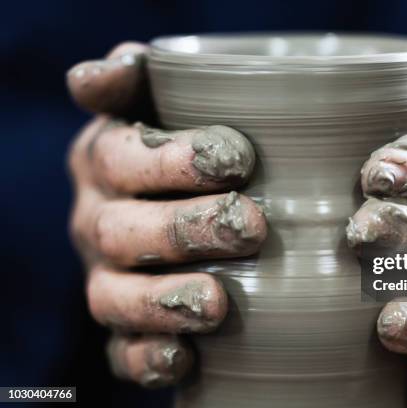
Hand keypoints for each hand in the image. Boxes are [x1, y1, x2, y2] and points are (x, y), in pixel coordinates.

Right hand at [67, 43, 266, 386]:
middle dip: (185, 230)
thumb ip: (134, 79)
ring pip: (116, 298)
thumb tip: (100, 73)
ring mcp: (107, 279)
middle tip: (250, 227)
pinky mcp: (126, 328)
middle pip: (123, 231)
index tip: (238, 160)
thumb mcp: (158, 102)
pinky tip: (184, 359)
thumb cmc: (183, 147)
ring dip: (164, 301)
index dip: (173, 161)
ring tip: (218, 304)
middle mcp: (97, 222)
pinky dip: (149, 359)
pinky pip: (122, 353)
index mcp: (105, 162)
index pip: (122, 158)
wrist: (182, 202)